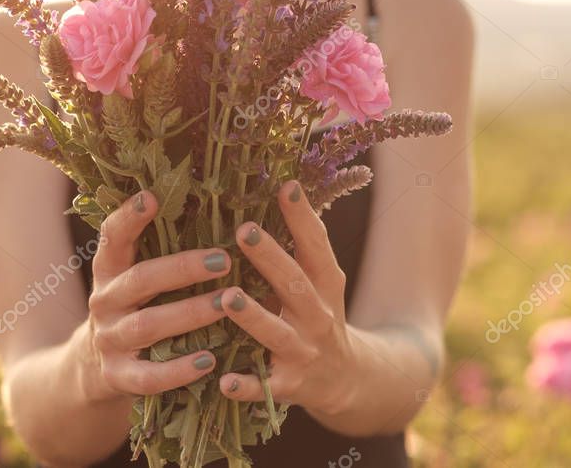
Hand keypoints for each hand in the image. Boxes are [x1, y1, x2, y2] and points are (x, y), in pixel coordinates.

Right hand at [86, 189, 229, 398]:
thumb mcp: (134, 278)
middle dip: (182, 269)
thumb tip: (216, 209)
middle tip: (223, 259)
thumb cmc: (134, 308)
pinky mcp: (117, 376)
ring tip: (227, 303)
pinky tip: (209, 360)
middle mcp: (104, 302)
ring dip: (190, 314)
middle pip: (140, 280)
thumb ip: (160, 252)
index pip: (112, 237)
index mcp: (109, 271)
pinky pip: (148, 376)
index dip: (128, 217)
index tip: (152, 197)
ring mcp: (109, 340)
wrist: (93, 367)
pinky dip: (179, 370)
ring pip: (147, 326)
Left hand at [214, 180, 356, 416]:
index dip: (302, 217)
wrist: (348, 380)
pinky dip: (245, 385)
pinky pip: (264, 387)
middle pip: (295, 285)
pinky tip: (222, 379)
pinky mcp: (288, 386)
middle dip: (270, 258)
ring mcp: (302, 352)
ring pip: (276, 334)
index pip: (316, 246)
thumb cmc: (318, 315)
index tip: (286, 186)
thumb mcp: (320, 280)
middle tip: (244, 230)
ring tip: (227, 298)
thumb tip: (282, 184)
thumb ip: (301, 243)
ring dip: (252, 316)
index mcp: (324, 285)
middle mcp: (316, 316)